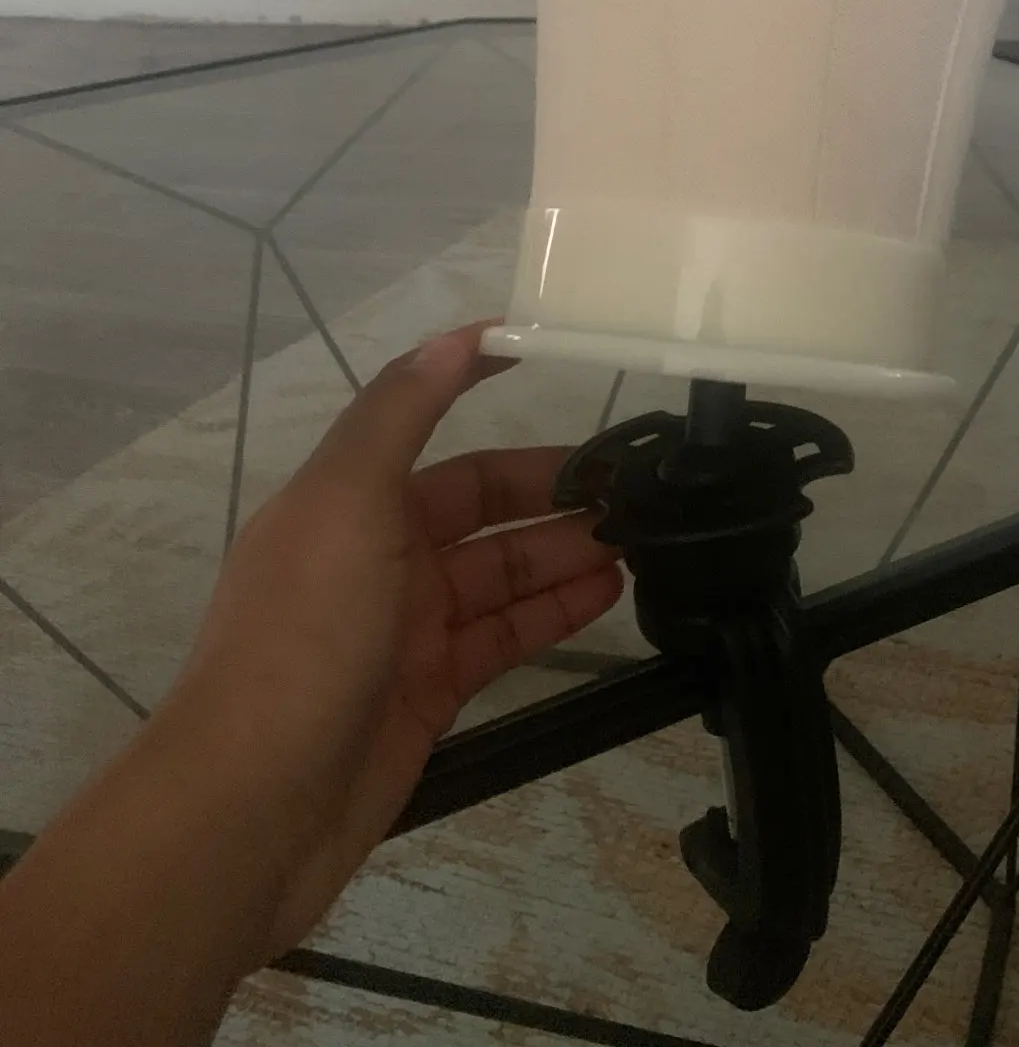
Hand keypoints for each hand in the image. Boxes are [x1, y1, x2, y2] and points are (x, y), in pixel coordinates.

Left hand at [164, 321, 622, 959]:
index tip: (545, 350)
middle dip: (549, 489)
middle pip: (476, 502)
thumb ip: (400, 414)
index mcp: (346, 497)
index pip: (424, 417)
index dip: (477, 381)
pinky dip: (553, 613)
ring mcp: (403, 628)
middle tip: (633, 484)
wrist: (254, 806)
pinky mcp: (429, 693)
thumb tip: (455, 334)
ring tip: (641, 537)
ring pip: (499, 572)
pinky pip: (503, 638)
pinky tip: (607, 595)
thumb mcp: (346, 503)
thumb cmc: (303, 638)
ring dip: (564, 550)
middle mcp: (374, 553)